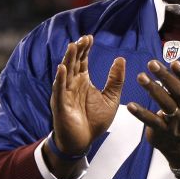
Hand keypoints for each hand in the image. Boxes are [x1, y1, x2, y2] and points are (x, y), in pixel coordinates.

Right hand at [50, 35, 125, 155]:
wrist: (84, 141)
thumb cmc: (94, 121)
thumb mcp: (111, 99)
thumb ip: (115, 80)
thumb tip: (120, 59)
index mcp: (82, 81)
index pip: (82, 61)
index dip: (85, 49)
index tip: (90, 37)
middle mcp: (72, 84)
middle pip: (73, 63)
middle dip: (77, 50)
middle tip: (84, 38)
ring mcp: (64, 93)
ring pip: (65, 73)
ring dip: (68, 59)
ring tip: (73, 46)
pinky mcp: (60, 105)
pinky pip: (59, 90)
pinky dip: (60, 79)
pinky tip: (62, 68)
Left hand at [127, 47, 179, 166]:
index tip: (175, 62)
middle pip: (179, 93)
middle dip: (166, 78)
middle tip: (151, 63)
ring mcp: (176, 122)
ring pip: (167, 106)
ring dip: (154, 91)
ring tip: (140, 77)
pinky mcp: (162, 132)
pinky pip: (152, 122)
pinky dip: (142, 114)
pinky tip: (130, 105)